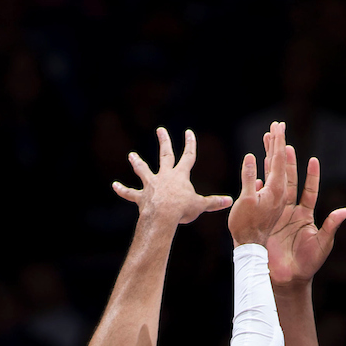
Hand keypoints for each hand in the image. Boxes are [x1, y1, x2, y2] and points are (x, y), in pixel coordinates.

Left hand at [113, 127, 231, 224]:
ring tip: (132, 156)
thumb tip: (230, 201)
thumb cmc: (182, 209)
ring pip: (143, 171)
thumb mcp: (200, 205)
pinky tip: (115, 186)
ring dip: (138, 163)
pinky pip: (130, 193)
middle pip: (165, 156)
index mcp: (180, 176)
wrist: (163, 216)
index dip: (190, 144)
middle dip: (164, 142)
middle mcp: (165, 176)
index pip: (188, 156)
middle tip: (160, 130)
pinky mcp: (142, 197)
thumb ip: (214, 202)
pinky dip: (123, 190)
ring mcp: (151, 185)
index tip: (188, 132)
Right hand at [228, 120, 287, 247]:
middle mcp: (279, 193)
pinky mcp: (267, 204)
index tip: (279, 126)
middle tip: (276, 125)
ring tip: (267, 137)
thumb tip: (249, 157)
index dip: (279, 143)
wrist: (250, 251)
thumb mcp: (246, 203)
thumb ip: (249, 180)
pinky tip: (259, 162)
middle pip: (280, 163)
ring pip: (273, 171)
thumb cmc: (247, 230)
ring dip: (270, 153)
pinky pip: (267, 182)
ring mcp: (274, 199)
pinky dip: (263, 169)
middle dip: (277, 143)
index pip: (280, 161)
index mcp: (278, 191)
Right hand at [267, 143, 345, 285]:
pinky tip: (256, 176)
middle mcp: (291, 212)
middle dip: (288, 164)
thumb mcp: (322, 244)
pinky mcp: (265, 223)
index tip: (313, 160)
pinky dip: (259, 190)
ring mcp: (277, 216)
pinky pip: (262, 203)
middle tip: (285, 145)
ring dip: (272, 171)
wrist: (288, 279)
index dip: (311, 176)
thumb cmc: (308, 264)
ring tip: (269, 152)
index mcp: (306, 215)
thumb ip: (331, 225)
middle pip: (290, 183)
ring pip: (275, 188)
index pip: (309, 190)